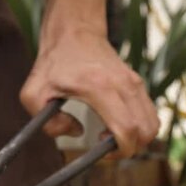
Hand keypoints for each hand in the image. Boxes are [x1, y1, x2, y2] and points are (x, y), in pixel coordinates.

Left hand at [20, 28, 159, 156]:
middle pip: (146, 131)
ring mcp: (134, 83)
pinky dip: (138, 127)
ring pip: (152, 124)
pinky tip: (114, 124)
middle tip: (103, 147)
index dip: (120, 150)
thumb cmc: (53, 63)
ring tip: (108, 136)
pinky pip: (149, 114)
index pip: (127, 128)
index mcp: (100, 88)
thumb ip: (47, 123)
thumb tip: (75, 132)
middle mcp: (124, 85)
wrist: (74, 32)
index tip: (102, 153)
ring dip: (135, 139)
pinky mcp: (137, 83)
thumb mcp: (33, 94)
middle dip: (128, 149)